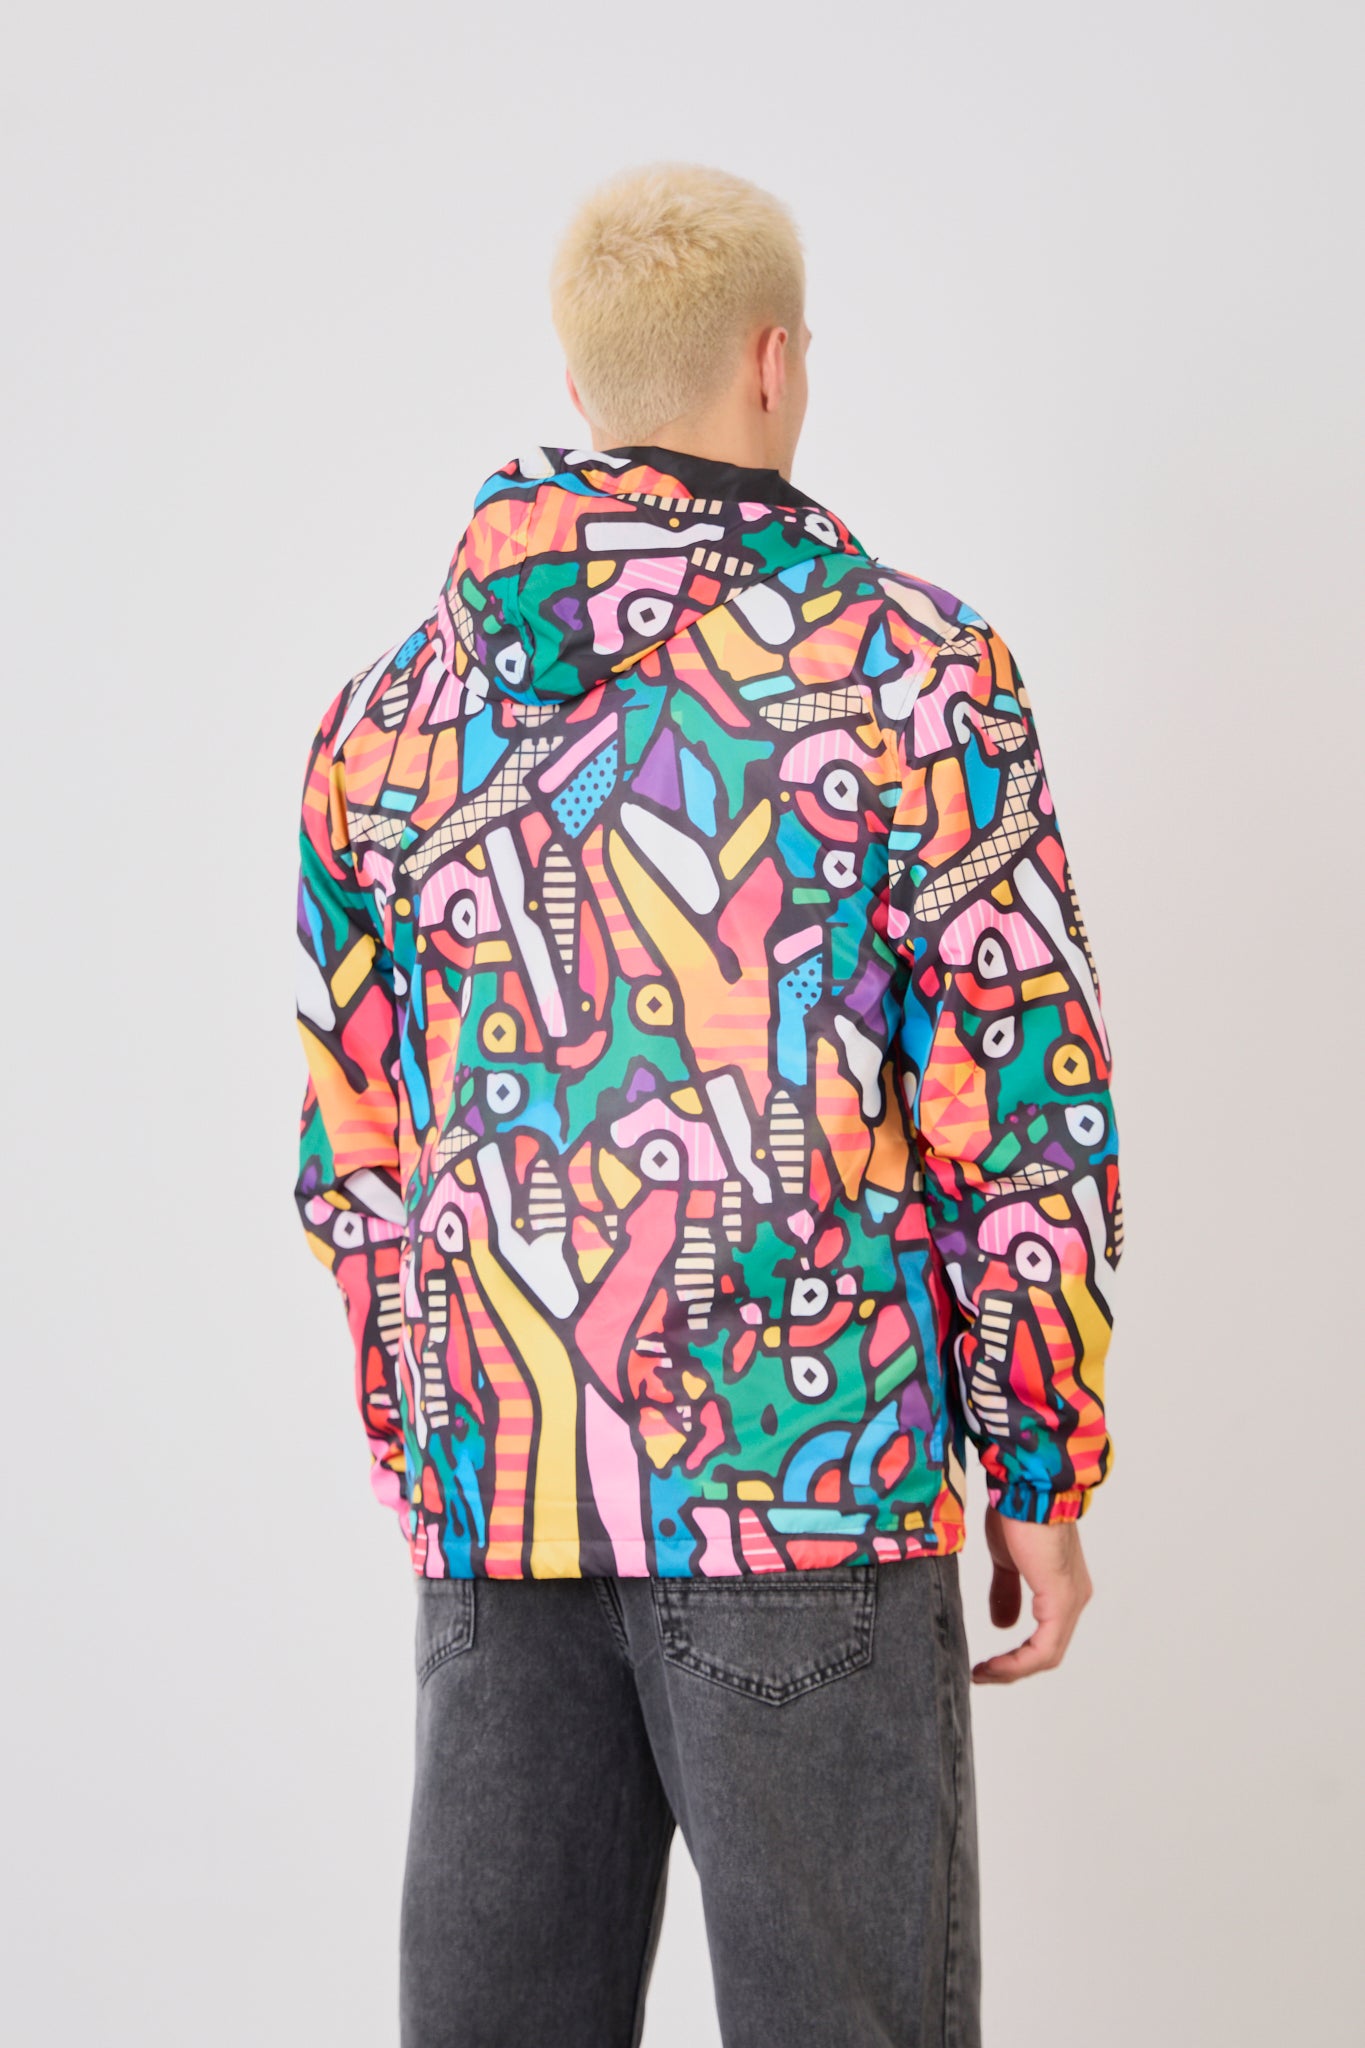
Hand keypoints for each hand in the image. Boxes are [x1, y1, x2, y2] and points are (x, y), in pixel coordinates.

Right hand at [971, 1505, 1092, 1684]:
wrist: (1024, 1487)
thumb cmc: (1016, 1513)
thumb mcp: (1006, 1560)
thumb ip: (1006, 1592)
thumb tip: (1002, 1625)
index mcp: (1063, 1588)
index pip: (1045, 1637)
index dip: (1016, 1657)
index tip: (985, 1664)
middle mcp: (1074, 1599)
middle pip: (1047, 1652)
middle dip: (1012, 1668)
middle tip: (980, 1675)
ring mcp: (1071, 1602)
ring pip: (1047, 1655)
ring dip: (1013, 1670)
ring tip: (982, 1674)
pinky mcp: (1061, 1601)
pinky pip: (1044, 1649)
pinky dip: (1018, 1662)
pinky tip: (994, 1665)